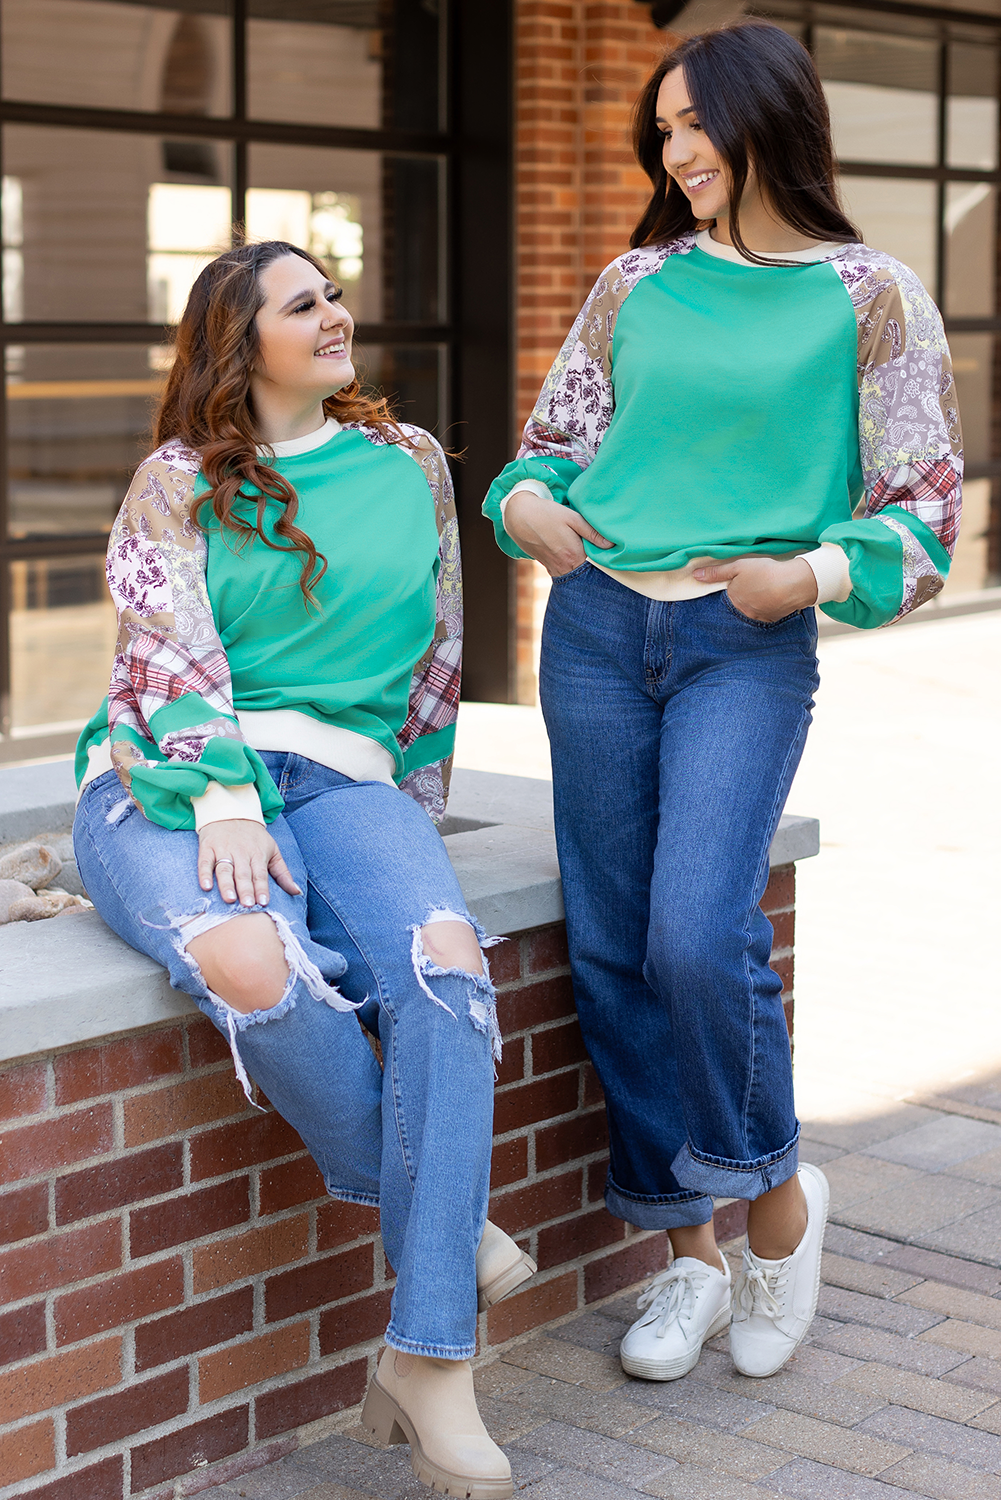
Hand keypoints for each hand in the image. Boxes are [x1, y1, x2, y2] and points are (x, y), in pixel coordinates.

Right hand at [198, 820, 301, 906]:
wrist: (231, 810)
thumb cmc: (254, 836)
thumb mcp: (272, 849)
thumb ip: (283, 872)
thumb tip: (297, 891)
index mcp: (257, 854)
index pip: (260, 874)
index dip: (261, 888)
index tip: (263, 902)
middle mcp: (240, 853)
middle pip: (243, 874)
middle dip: (245, 889)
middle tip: (247, 905)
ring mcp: (223, 850)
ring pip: (225, 869)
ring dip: (226, 884)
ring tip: (229, 898)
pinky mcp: (207, 847)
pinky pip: (204, 862)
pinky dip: (204, 874)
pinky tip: (206, 886)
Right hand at [504, 489, 613, 576]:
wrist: (518, 516)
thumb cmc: (546, 514)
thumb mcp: (572, 518)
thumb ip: (592, 532)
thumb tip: (611, 545)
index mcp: (574, 555)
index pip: (596, 566)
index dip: (604, 561)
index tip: (611, 554)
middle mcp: (563, 567)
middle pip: (585, 573)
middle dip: (594, 566)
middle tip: (601, 554)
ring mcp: (553, 568)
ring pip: (574, 574)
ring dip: (581, 567)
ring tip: (587, 554)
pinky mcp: (546, 566)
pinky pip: (563, 571)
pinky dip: (570, 566)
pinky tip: (572, 555)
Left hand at [693, 556, 817, 621]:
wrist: (795, 583)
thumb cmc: (765, 572)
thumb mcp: (738, 567)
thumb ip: (716, 573)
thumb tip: (694, 576)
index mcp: (733, 600)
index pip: (725, 598)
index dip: (730, 590)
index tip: (737, 584)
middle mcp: (743, 613)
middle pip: (737, 607)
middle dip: (742, 599)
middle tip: (754, 587)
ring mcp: (758, 619)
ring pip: (750, 612)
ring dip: (754, 604)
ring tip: (763, 592)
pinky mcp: (771, 621)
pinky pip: (764, 616)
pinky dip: (765, 609)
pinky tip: (771, 599)